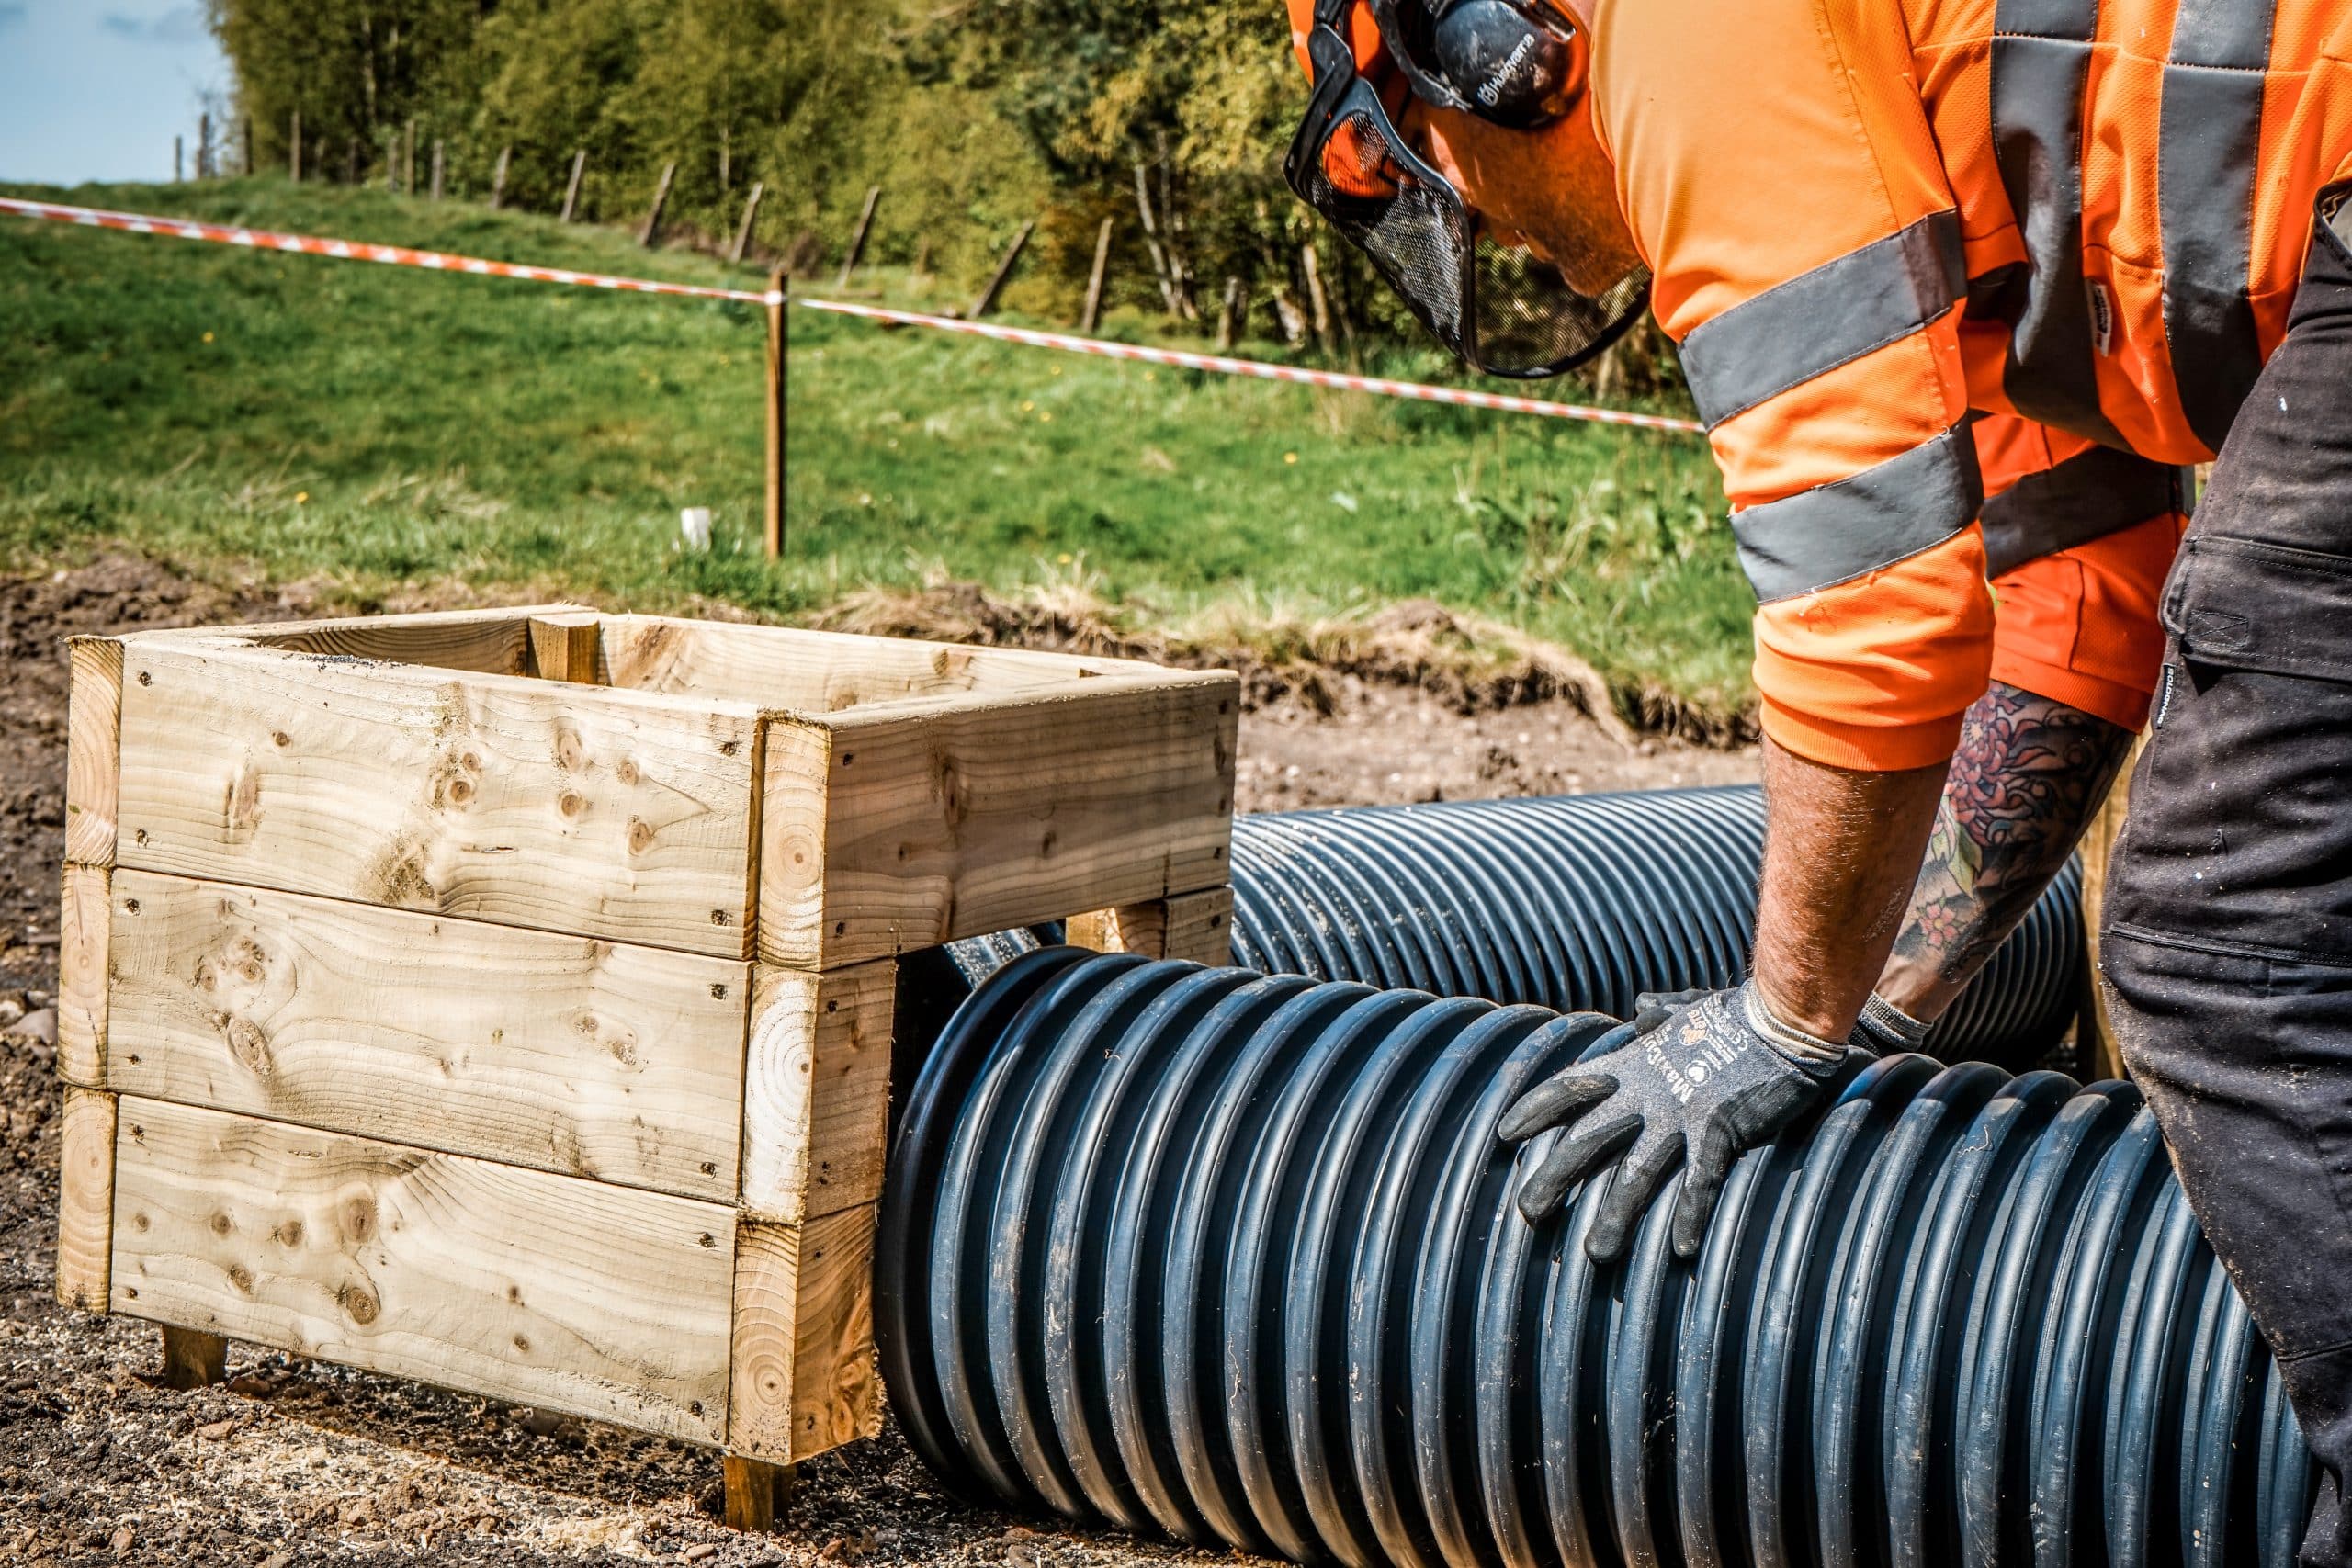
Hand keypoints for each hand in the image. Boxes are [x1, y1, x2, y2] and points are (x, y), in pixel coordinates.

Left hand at [1497, 981, 1842, 1260]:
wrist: (1782, 1020)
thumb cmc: (1737, 1016)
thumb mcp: (1688, 1010)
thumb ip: (1660, 1013)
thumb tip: (1642, 1005)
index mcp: (1634, 1066)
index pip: (1570, 1087)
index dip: (1536, 1110)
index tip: (1506, 1133)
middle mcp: (1647, 1094)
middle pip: (1587, 1139)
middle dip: (1554, 1176)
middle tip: (1527, 1211)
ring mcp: (1681, 1114)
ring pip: (1636, 1172)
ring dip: (1615, 1215)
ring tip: (1595, 1252)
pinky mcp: (1720, 1132)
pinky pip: (1700, 1181)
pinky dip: (1690, 1214)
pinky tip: (1681, 1249)